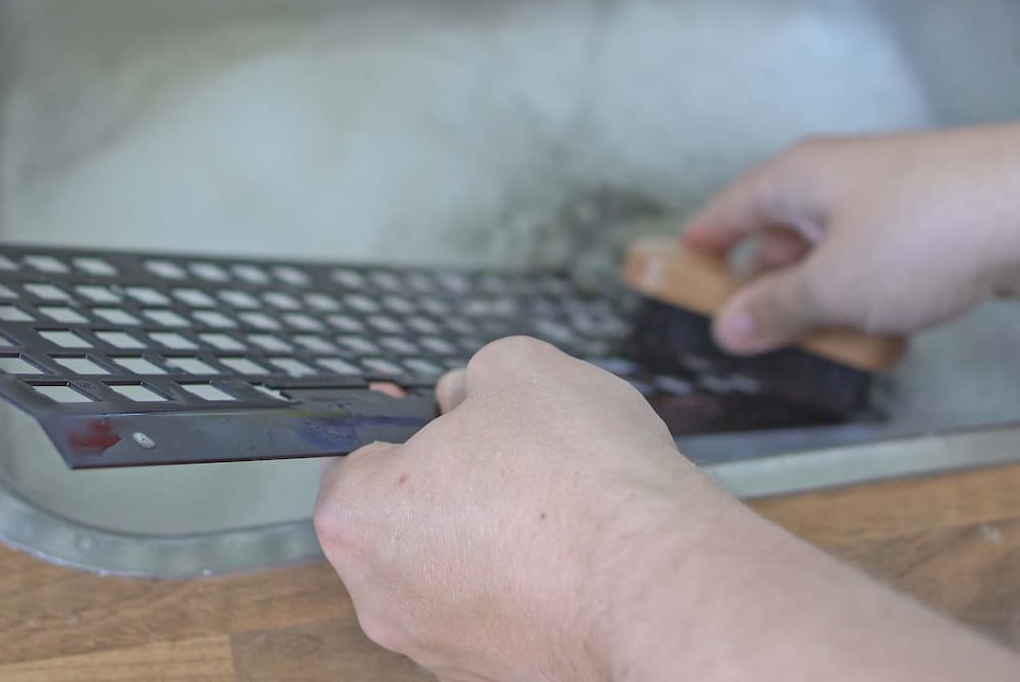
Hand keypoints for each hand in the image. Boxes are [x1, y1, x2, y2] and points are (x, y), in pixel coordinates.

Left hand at [312, 337, 752, 681]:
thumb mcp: (518, 368)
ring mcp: (440, 647)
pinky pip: (501, 609)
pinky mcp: (499, 673)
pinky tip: (578, 553)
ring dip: (494, 536)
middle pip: (406, 520)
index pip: (356, 458)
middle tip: (514, 455)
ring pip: (455, 570)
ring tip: (559, 505)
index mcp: (360, 519)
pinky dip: (529, 583)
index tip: (447, 416)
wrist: (663, 584)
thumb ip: (471, 379)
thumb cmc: (583, 485)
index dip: (409, 425)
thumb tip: (472, 397)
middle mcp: (383, 598)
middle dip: (454, 483)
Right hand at [680, 124, 1019, 354]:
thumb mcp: (832, 286)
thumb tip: (731, 327)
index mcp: (798, 178)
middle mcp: (840, 181)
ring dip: (823, 301)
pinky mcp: (935, 226)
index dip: (702, 246)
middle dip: (765, 286)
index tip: (679, 275)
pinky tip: (880, 337)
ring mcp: (891, 201)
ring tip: (815, 347)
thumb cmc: (930, 229)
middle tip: (748, 334)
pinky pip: (882, 267)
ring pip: (836, 256)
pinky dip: (871, 300)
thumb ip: (776, 310)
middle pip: (781, 235)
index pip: (729, 209)